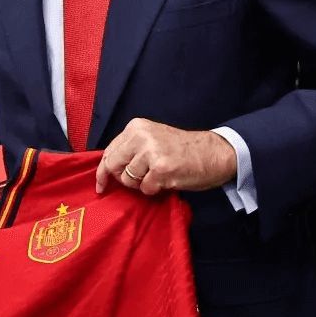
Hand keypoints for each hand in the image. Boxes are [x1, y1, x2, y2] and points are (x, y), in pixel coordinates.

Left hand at [96, 119, 238, 196]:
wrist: (214, 152)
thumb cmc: (183, 149)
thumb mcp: (153, 139)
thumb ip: (131, 149)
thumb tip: (108, 168)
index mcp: (136, 127)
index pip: (109, 152)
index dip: (103, 171)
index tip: (101, 185)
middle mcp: (141, 136)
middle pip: (114, 166)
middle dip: (123, 179)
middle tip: (141, 180)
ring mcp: (150, 152)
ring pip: (129, 179)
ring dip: (143, 184)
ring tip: (160, 175)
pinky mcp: (161, 168)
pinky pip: (146, 188)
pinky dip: (155, 190)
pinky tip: (168, 180)